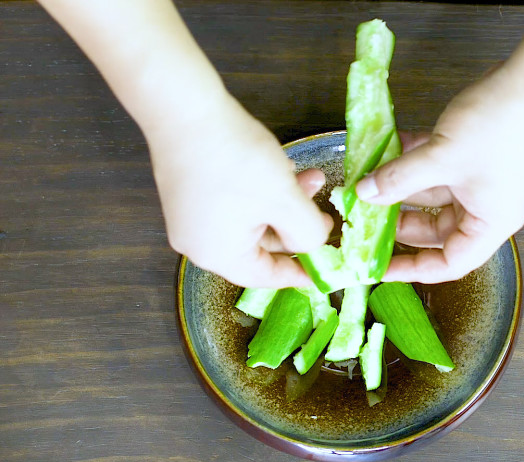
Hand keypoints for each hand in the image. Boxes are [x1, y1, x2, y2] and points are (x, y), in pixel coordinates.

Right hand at [148, 97, 332, 287]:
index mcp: (218, 256)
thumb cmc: (237, 161)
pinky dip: (263, 192)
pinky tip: (283, 169)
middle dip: (297, 226)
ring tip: (313, 179)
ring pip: (252, 219)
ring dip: (285, 202)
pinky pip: (235, 203)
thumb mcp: (286, 201)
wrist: (186, 109)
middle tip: (324, 213)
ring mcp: (191, 216)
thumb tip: (313, 246)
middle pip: (261, 246)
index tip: (324, 270)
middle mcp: (199, 243)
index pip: (266, 277)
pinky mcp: (190, 191)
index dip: (299, 273)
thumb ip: (307, 233)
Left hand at [356, 69, 523, 282]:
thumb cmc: (499, 127)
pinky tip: (389, 150)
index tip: (382, 268)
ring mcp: (484, 182)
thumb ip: (399, 178)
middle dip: (402, 221)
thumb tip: (365, 194)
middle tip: (367, 215)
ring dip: (405, 187)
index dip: (414, 268)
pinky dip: (417, 163)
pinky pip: (441, 169)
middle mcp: (490, 208)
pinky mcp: (478, 156)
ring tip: (370, 180)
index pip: (451, 262)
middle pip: (439, 229)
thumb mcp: (440, 157)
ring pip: (436, 195)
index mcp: (491, 223)